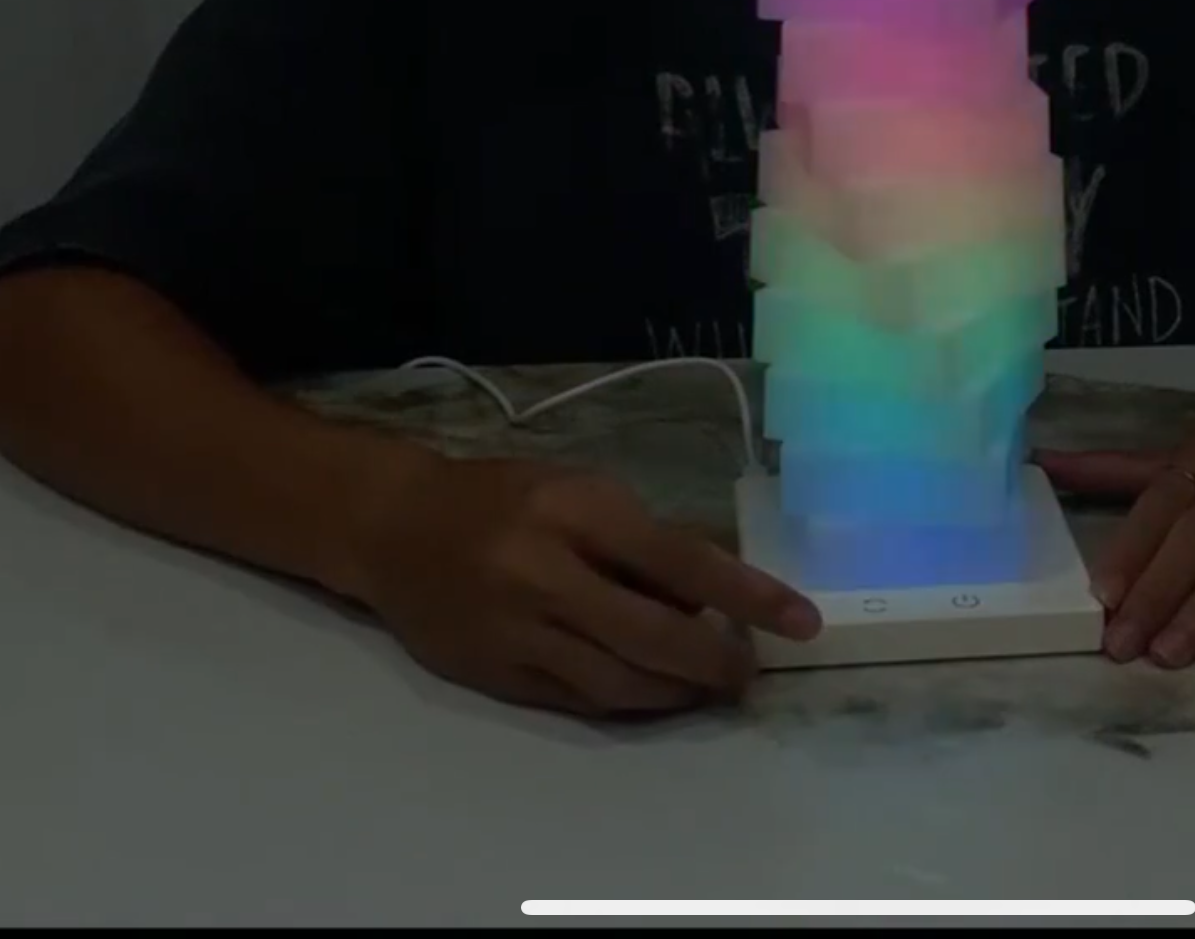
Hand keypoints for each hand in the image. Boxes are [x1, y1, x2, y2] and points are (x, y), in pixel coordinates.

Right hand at [340, 453, 820, 716]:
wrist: (393, 528)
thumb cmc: (503, 500)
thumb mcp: (579, 491)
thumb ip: (643, 541)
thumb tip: (715, 598)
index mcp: (572, 511)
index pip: (681, 561)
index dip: (749, 596)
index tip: (801, 622)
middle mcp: (542, 574)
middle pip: (654, 638)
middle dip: (716, 662)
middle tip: (749, 670)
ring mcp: (515, 631)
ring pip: (619, 683)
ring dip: (678, 692)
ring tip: (710, 685)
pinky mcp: (495, 674)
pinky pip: (579, 702)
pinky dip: (629, 702)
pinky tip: (656, 695)